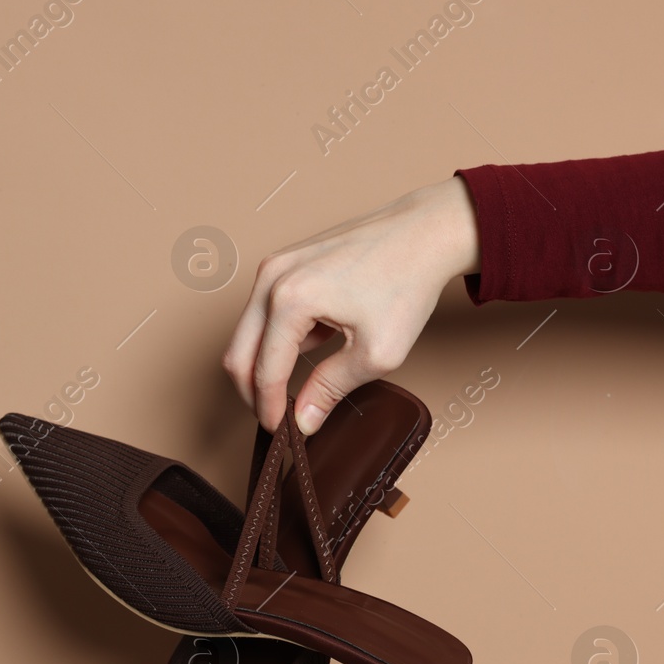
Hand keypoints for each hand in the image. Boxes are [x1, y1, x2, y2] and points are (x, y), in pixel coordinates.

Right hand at [223, 176, 480, 433]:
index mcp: (290, 300)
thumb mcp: (375, 353)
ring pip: (247, 333)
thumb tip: (303, 421)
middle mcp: (272, 279)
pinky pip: (263, 310)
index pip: (264, 372)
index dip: (269, 410)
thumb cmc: (407, 281)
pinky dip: (276, 337)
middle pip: (237, 353)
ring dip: (264, 364)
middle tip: (276, 416)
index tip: (282, 431)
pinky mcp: (283, 261)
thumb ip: (330, 390)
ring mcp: (274, 266)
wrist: (425, 232)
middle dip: (253, 391)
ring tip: (296, 384)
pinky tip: (311, 345)